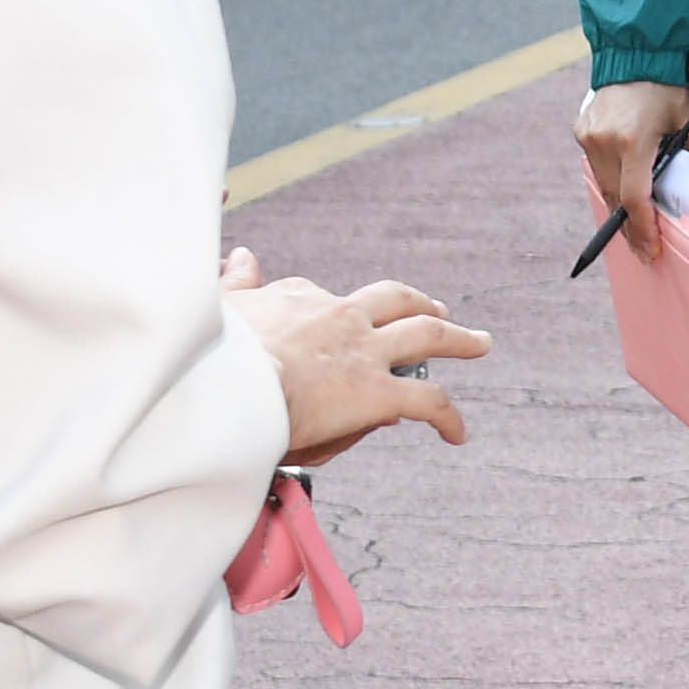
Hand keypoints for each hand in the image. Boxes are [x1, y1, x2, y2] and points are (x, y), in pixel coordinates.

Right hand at [228, 245, 488, 460]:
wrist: (222, 387)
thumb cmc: (210, 358)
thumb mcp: (216, 310)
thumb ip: (235, 284)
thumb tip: (243, 255)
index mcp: (298, 298)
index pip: (327, 300)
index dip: (338, 315)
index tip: (337, 329)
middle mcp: (340, 316)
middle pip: (395, 299)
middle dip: (420, 303)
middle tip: (438, 311)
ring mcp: (364, 352)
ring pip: (428, 335)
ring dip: (459, 338)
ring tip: (479, 343)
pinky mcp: (376, 392)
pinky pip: (428, 401)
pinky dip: (449, 416)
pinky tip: (458, 433)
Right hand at [576, 80, 688, 256]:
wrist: (637, 54)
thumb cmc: (667, 87)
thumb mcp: (686, 123)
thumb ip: (680, 158)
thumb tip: (674, 191)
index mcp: (633, 140)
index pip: (634, 197)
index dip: (643, 227)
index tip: (651, 248)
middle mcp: (605, 141)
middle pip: (615, 198)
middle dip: (630, 228)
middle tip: (645, 250)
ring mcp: (589, 136)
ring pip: (603, 184)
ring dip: (618, 208)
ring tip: (633, 232)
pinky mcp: (581, 130)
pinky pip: (596, 166)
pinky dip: (610, 181)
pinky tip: (621, 197)